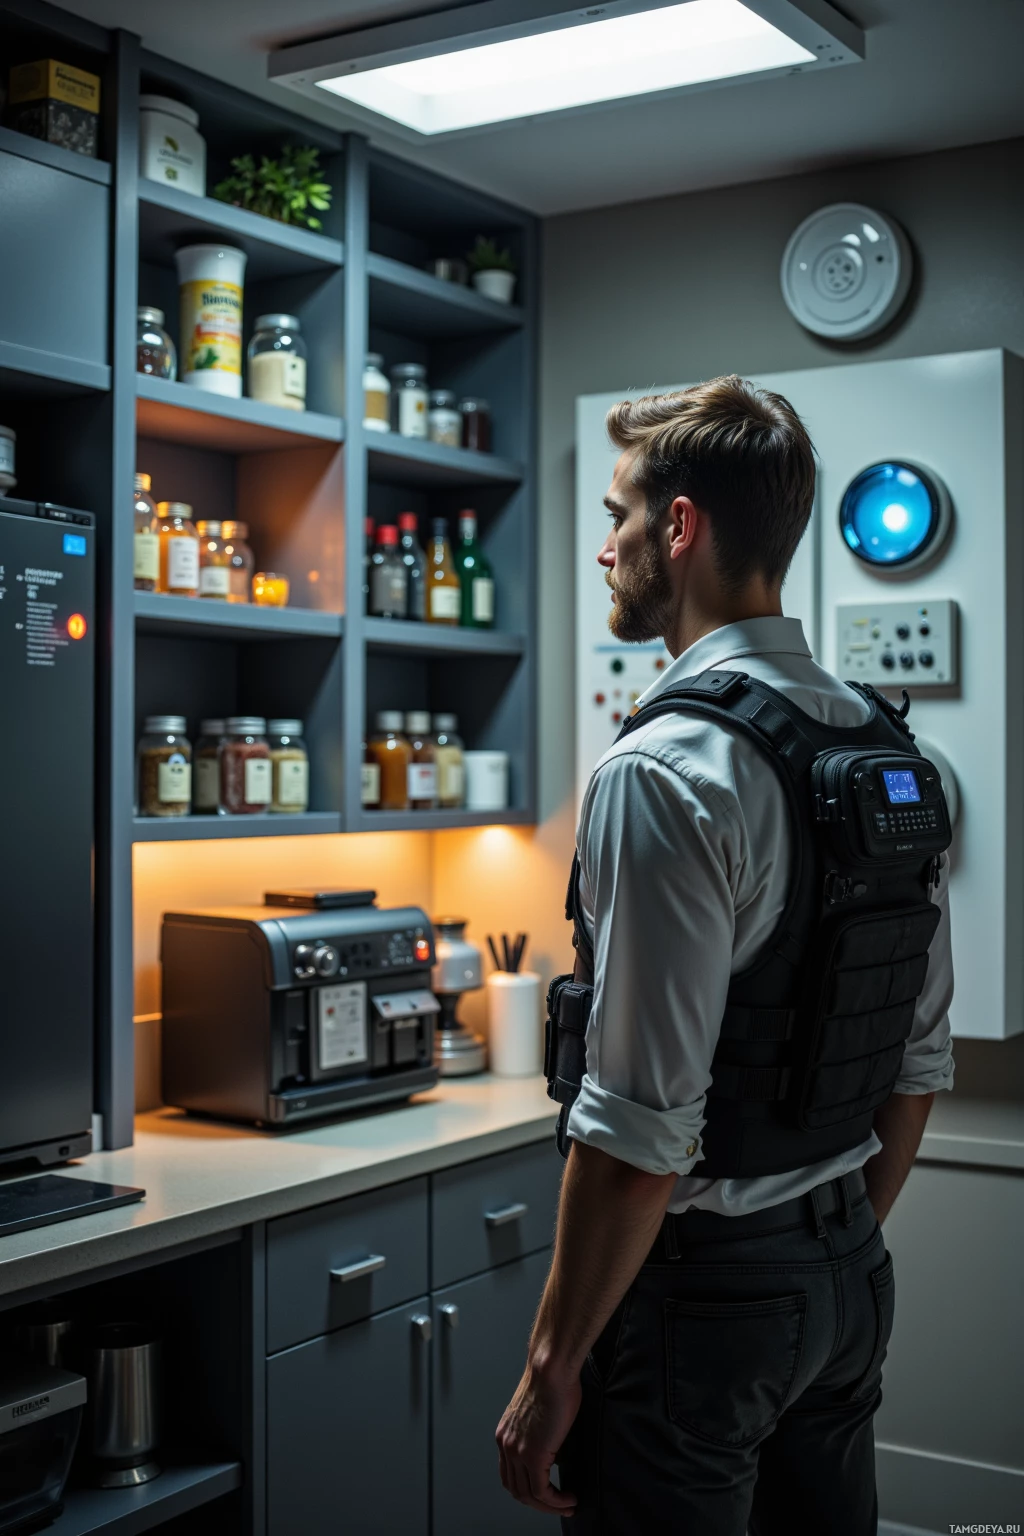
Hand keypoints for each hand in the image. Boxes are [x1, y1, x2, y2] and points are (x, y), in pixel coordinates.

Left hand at [496, 1361, 580, 1515]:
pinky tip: (570, 1498)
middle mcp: (506, 1445)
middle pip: (517, 1489)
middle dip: (539, 1503)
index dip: (528, 1489)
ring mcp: (517, 1451)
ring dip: (550, 1507)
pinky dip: (557, 1501)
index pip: (510, 1474)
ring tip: (568, 1505)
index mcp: (505, 1434)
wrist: (551, 1368)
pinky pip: (542, 1492)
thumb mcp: (539, 1411)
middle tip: (559, 1505)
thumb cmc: (551, 1379)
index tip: (547, 1494)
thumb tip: (555, 1449)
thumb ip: (540, 1433)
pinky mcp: (533, 1456)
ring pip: (529, 1496)